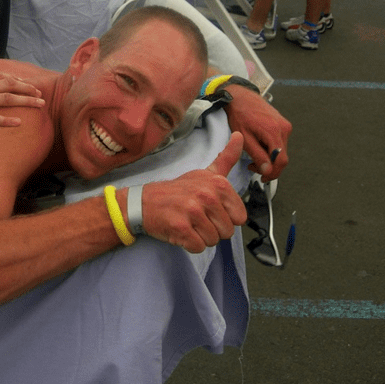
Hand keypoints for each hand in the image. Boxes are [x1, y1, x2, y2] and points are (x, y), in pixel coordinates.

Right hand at [141, 132, 247, 252]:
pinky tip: (181, 231)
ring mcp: (193, 211)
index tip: (210, 210)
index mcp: (217, 183)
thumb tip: (240, 135)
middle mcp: (206, 195)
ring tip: (188, 223)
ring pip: (213, 241)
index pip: (240, 217)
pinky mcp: (181, 227)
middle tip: (196, 218)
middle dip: (213, 229)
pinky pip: (198, 247)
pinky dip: (189, 244)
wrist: (144, 202)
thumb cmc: (177, 191)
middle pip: (227, 231)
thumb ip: (226, 158)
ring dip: (201, 237)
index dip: (226, 218)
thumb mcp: (204, 173)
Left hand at [222, 86, 290, 179]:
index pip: (281, 161)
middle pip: (282, 157)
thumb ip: (257, 155)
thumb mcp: (244, 138)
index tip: (263, 178)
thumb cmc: (239, 114)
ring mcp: (285, 125)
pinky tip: (259, 145)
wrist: (240, 96)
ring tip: (254, 154)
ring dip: (269, 157)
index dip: (273, 173)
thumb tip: (268, 170)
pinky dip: (271, 149)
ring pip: (281, 151)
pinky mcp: (283, 124)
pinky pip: (280, 142)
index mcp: (274, 131)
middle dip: (269, 166)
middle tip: (253, 166)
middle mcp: (284, 128)